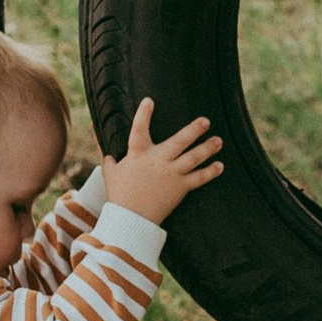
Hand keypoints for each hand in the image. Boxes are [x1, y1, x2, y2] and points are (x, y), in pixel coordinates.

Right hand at [101, 100, 224, 226]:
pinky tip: (220, 165)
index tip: (149, 101)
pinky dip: (211, 171)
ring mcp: (171, 173)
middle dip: (194, 129)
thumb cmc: (119, 196)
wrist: (131, 219)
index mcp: (138, 154)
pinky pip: (199, 178)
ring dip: (208, 148)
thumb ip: (109, 160)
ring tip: (218, 140)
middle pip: (179, 140)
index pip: (139, 129)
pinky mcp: (180, 188)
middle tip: (206, 121)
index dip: (144, 114)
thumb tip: (102, 149)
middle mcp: (157, 160)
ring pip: (194, 157)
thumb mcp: (110, 174)